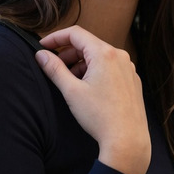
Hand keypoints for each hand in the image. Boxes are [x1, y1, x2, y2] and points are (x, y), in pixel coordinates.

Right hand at [35, 25, 150, 173]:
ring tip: (70, 82)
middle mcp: (119, 56)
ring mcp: (128, 68)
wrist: (127, 140)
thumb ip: (54, 69)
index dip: (56, 38)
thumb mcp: (71, 91)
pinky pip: (110, 68)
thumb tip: (41, 55)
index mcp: (104, 53)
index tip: (43, 47)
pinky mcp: (132, 81)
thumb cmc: (100, 117)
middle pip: (88, 45)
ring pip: (99, 57)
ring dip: (81, 64)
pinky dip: (95, 72)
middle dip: (68, 54)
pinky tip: (88, 90)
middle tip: (54, 68)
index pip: (75, 33)